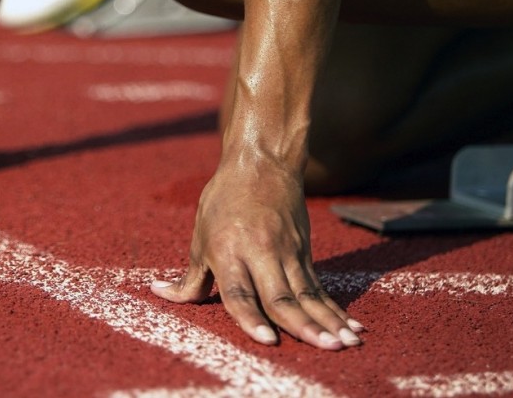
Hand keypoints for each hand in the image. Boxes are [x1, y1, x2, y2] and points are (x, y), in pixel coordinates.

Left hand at [151, 160, 364, 349]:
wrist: (261, 164)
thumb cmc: (222, 201)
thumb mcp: (200, 237)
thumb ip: (190, 277)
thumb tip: (161, 295)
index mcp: (228, 251)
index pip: (239, 293)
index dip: (252, 318)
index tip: (268, 341)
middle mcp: (260, 254)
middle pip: (281, 297)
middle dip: (303, 327)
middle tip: (325, 348)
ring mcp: (287, 254)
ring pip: (307, 295)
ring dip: (327, 322)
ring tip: (346, 344)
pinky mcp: (304, 253)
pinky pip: (319, 287)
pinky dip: (334, 309)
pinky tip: (351, 326)